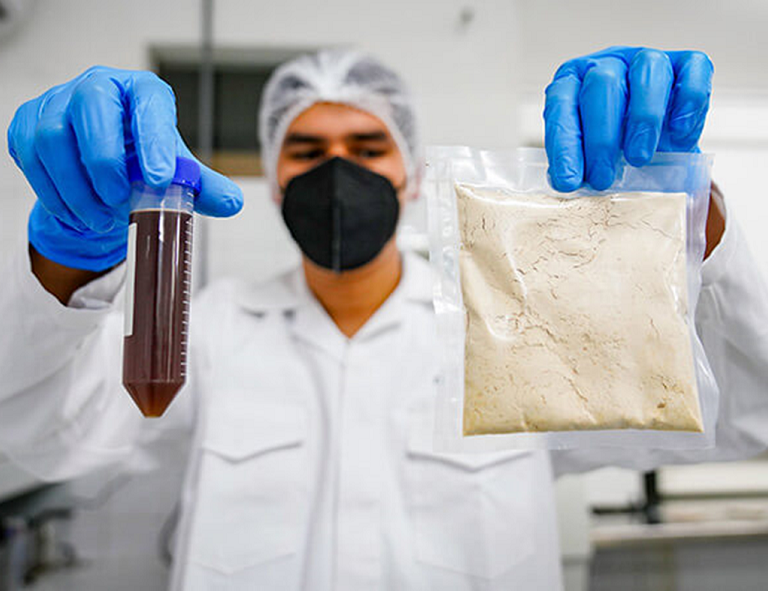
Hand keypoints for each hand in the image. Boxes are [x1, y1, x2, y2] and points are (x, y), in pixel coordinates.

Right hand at [8, 66, 243, 270]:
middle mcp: (98, 87)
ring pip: (53, 139)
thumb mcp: (173, 171)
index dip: (154, 138)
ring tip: (101, 217)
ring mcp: (56, 102)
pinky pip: (30, 158)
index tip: (160, 179)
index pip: (149, 102)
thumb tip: (233, 202)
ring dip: (78, 189)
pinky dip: (55, 194)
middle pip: (91, 107)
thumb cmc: (139, 159)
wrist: (97, 167)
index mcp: (142, 93)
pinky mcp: (27, 125)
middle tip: (119, 202)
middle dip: (104, 162)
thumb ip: (201, 186)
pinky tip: (77, 212)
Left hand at [543, 46, 712, 191]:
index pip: (562, 105)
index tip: (568, 181)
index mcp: (573, 81)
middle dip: (601, 139)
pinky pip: (693, 69)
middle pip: (603, 85)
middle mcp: (608, 64)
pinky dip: (688, 101)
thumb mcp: (589, 155)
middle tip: (602, 178)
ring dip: (643, 120)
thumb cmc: (615, 146)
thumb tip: (568, 183)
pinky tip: (679, 132)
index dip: (563, 145)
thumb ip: (581, 163)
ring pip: (647, 72)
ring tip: (638, 160)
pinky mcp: (687, 63)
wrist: (656, 141)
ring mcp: (647, 60)